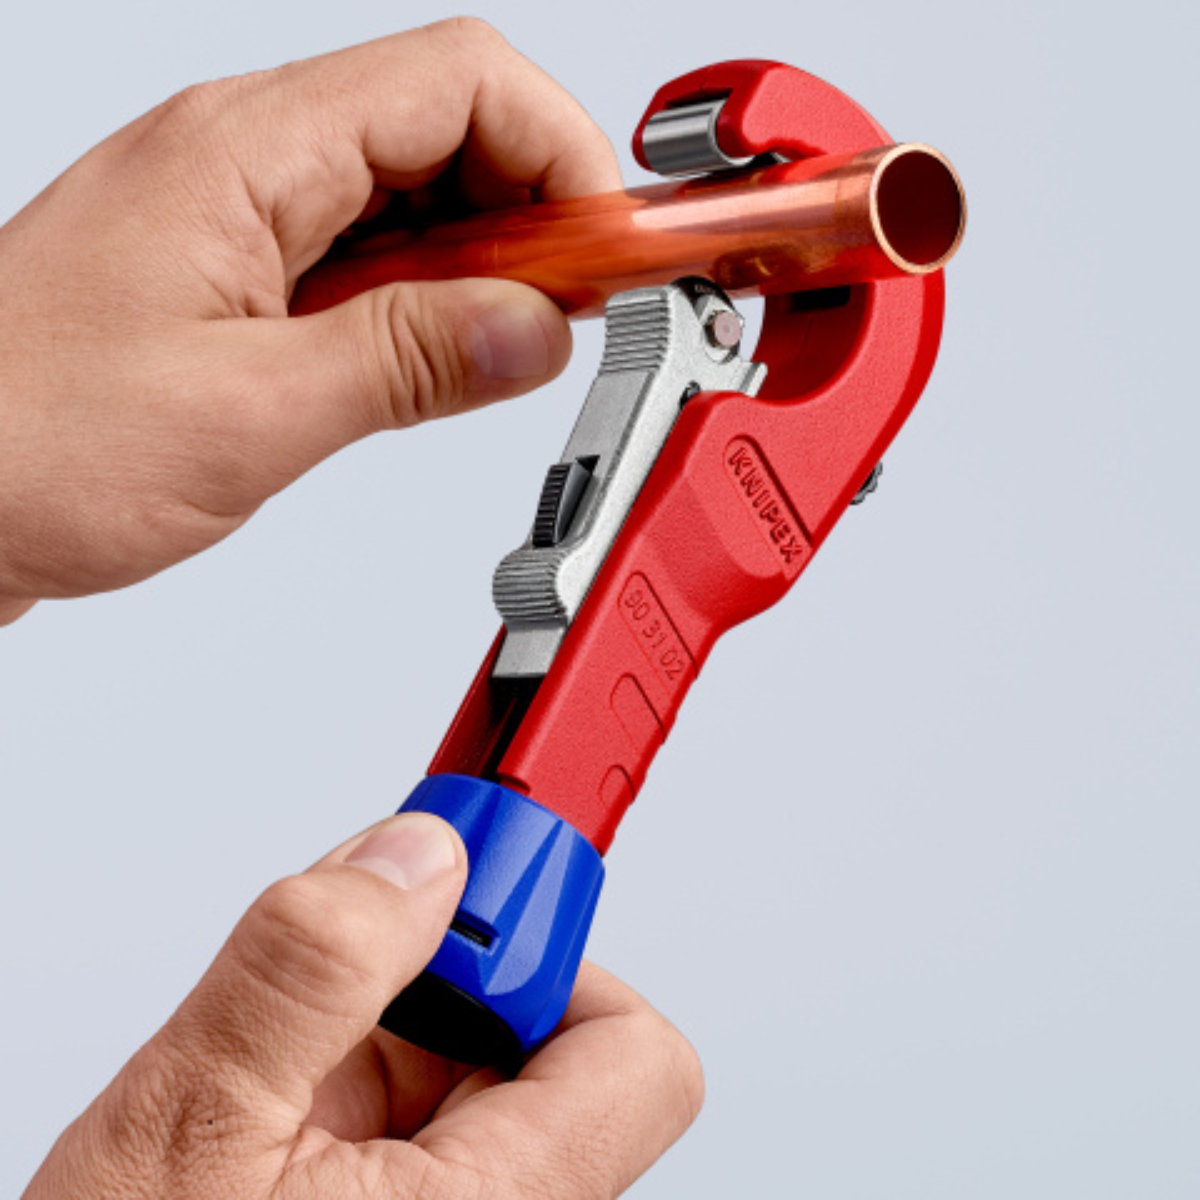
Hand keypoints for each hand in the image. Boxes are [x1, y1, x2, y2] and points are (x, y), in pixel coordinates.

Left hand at [0, 18, 620, 624]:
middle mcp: (248, 162)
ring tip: (510, 355)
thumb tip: (534, 329)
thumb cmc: (24, 441)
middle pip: (452, 131)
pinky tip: (437, 366)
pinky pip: (366, 262)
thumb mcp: (253, 410)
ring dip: (485, 272)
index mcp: (249, 152)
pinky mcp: (240, 280)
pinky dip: (427, 307)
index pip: (464, 84)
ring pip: (416, 201)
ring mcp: (243, 218)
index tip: (618, 250)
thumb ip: (413, 360)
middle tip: (578, 317)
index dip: (566, 157)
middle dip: (539, 217)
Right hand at [23, 812, 702, 1197]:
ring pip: (471, 1075)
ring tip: (286, 1061)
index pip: (635, 1054)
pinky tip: (279, 1102)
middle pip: (546, 1045)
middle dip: (440, 987)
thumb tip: (414, 859)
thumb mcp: (193, 1125)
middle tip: (347, 968)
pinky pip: (419, 1118)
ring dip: (383, 1032)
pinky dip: (357, 1075)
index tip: (465, 903)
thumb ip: (313, 970)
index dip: (555, 960)